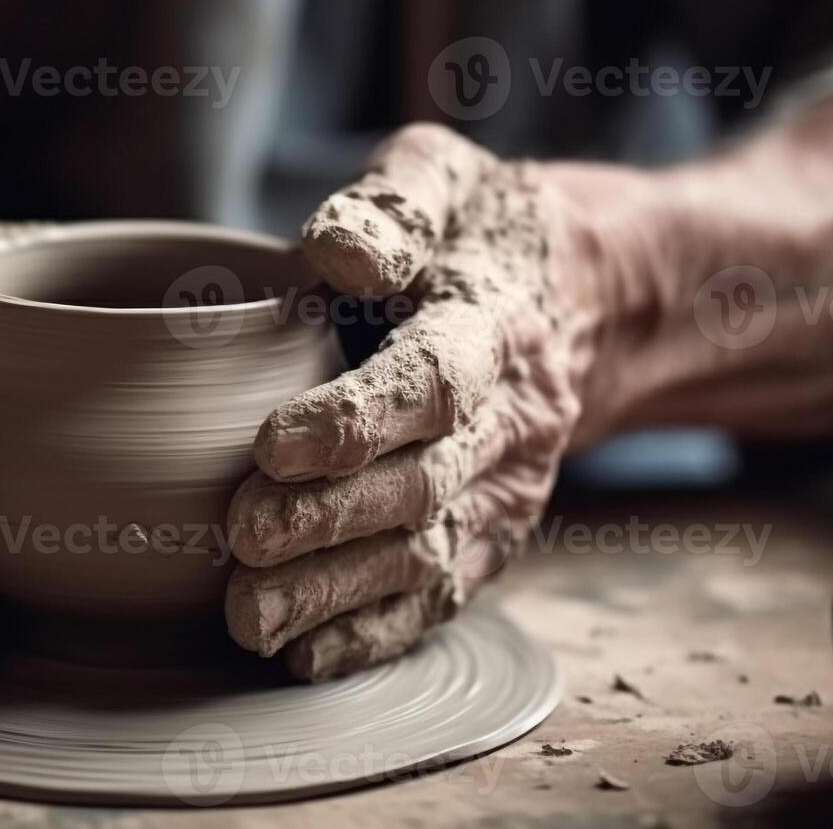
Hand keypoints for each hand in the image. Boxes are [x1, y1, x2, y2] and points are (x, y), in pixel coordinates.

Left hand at [221, 125, 600, 678]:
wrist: (591, 300)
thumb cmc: (482, 230)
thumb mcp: (447, 178)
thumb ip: (393, 204)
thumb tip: (334, 251)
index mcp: (494, 323)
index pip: (432, 381)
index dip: (355, 419)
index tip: (270, 443)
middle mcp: (512, 420)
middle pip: (423, 484)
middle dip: (329, 519)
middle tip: (240, 537)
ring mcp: (509, 488)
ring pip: (428, 556)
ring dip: (338, 592)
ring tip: (248, 614)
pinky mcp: (495, 534)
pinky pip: (442, 596)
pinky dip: (376, 633)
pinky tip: (303, 654)